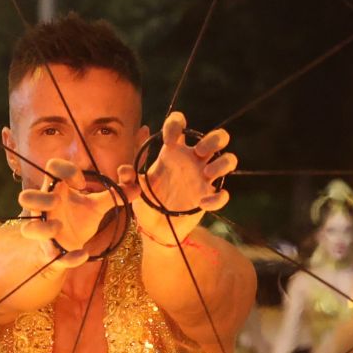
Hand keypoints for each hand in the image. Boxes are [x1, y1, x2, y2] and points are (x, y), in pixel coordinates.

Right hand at [16, 158, 115, 263]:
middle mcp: (45, 210)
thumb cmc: (78, 219)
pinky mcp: (51, 252)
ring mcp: (45, 232)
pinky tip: (83, 254)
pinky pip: (52, 255)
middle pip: (25, 196)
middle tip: (59, 200)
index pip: (51, 168)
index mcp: (56, 191)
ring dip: (44, 227)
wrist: (69, 248)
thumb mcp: (97, 205)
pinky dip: (68, 257)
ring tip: (60, 226)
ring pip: (28, 228)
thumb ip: (116, 194)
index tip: (82, 182)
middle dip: (40, 197)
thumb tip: (137, 186)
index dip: (65, 170)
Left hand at [126, 113, 235, 231]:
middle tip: (199, 151)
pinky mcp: (208, 198)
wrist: (153, 228)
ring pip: (228, 160)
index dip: (176, 124)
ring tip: (207, 172)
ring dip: (222, 163)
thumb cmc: (146, 200)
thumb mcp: (134, 186)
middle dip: (213, 139)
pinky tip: (202, 203)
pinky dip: (217, 198)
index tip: (167, 141)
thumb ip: (128, 176)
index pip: (180, 125)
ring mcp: (203, 178)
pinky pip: (222, 195)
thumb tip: (124, 168)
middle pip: (217, 138)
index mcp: (173, 152)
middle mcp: (192, 161)